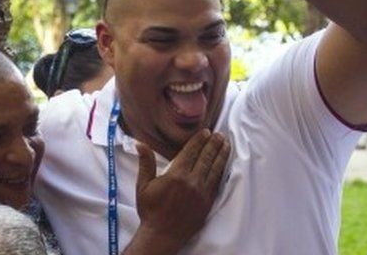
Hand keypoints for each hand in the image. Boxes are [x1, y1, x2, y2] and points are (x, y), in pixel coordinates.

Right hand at [124, 129, 230, 253]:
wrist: (162, 235)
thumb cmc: (150, 210)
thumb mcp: (143, 185)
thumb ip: (146, 162)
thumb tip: (140, 143)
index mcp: (175, 174)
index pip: (191, 151)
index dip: (199, 140)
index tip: (206, 132)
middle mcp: (191, 181)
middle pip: (205, 157)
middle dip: (213, 144)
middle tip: (219, 134)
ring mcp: (202, 192)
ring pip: (214, 168)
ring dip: (221, 154)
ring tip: (226, 144)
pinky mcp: (208, 202)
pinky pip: (217, 181)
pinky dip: (222, 170)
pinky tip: (224, 163)